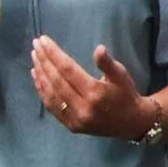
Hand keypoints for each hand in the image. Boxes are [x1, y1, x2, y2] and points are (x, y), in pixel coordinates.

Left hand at [28, 36, 151, 138]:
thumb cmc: (126, 95)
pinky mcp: (70, 125)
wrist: (132, 123)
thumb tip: (99, 49)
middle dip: (44, 60)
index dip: (54, 54)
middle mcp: (83, 107)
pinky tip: (37, 76)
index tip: (43, 40)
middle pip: (56, 80)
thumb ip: (108, 63)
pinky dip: (41, 90)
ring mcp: (75, 118)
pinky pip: (51, 105)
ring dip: (40, 74)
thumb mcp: (122, 76)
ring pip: (50, 93)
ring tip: (35, 57)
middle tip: (36, 45)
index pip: (68, 69)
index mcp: (96, 93)